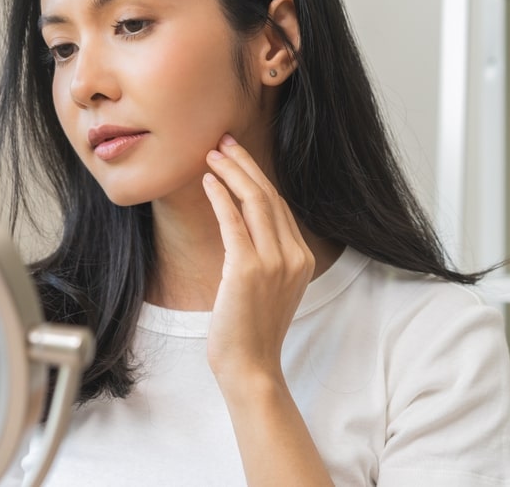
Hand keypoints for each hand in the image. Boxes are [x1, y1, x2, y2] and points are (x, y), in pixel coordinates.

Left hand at [202, 134, 314, 387]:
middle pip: (270, 195)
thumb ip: (265, 256)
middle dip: (245, 164)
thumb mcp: (268, 288)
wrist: (250, 366)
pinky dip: (221, 197)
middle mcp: (294, 255)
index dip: (257, 176)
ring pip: (255, 201)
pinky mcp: (248, 269)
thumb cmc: (251, 330)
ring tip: (211, 155)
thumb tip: (241, 225)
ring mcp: (274, 262)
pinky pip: (234, 222)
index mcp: (302, 258)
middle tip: (223, 142)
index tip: (237, 156)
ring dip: (232, 173)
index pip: (279, 205)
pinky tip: (207, 181)